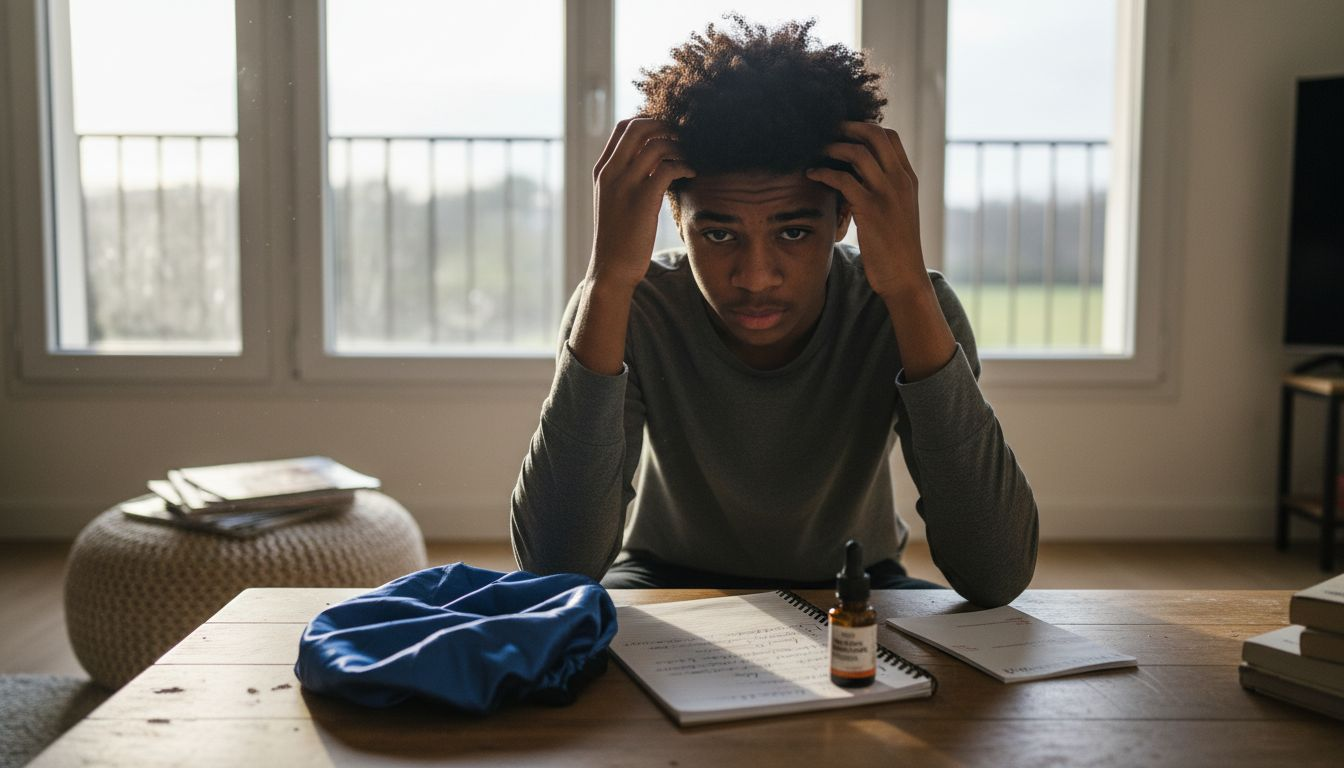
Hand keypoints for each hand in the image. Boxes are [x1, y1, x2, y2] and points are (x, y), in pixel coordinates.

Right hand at [589, 118, 695, 289]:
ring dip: (680, 147)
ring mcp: (625, 185)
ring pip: (657, 145)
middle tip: (684, 139)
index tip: (669, 132)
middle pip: (640, 127)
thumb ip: (627, 177)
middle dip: (666, 126)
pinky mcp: (642, 200)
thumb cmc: (618, 237)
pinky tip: (692, 174)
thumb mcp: (615, 201)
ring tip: (691, 158)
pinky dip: (685, 166)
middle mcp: (611, 172)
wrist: (611, 268)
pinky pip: (669, 168)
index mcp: (603, 169)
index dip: (650, 121)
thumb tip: (653, 159)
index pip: (624, 126)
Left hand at [805, 122, 925, 298]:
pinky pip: (843, 180)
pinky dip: (824, 173)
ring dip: (832, 148)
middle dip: (848, 127)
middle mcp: (900, 181)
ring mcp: (887, 194)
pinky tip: (812, 174)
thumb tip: (855, 175)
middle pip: (875, 135)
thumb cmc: (895, 248)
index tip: (843, 131)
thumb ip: (883, 190)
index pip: (889, 137)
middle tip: (825, 131)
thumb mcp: (896, 212)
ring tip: (816, 151)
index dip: (864, 128)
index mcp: (908, 179)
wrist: (905, 277)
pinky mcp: (871, 210)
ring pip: (858, 153)